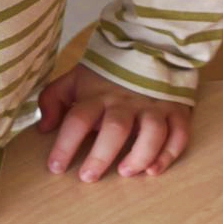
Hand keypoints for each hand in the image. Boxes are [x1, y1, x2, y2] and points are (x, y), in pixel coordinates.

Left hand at [37, 63, 191, 181]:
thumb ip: (53, 99)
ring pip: (152, 132)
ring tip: (126, 172)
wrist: (150, 47)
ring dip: (140, 155)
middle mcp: (126, 101)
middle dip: (101, 155)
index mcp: (98, 95)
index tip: (55, 167)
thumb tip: (44, 127)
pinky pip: (178, 134)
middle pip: (115, 128)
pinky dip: (169, 154)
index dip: (65, 144)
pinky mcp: (176, 110)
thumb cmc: (107, 75)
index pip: (78, 119)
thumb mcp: (75, 80)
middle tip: (88, 177)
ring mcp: (154, 106)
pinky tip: (154, 170)